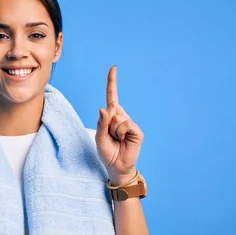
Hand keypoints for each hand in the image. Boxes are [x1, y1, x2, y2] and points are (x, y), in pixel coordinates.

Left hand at [95, 65, 144, 184]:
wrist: (116, 166)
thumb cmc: (107, 152)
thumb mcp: (99, 137)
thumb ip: (101, 123)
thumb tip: (104, 108)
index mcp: (112, 116)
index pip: (112, 96)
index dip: (112, 82)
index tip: (113, 68)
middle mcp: (122, 117)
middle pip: (111, 110)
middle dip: (106, 124)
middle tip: (110, 136)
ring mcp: (130, 123)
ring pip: (118, 118)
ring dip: (113, 131)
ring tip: (117, 140)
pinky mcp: (137, 131)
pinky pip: (126, 125)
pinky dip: (121, 133)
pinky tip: (124, 140)